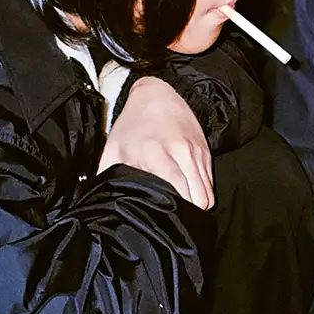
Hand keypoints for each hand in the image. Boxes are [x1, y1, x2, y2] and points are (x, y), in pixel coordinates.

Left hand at [98, 76, 213, 208]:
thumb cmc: (132, 125)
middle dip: (186, 213)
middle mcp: (180, 153)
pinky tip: (188, 191)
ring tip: (181, 206)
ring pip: (207, 194)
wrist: (157, 94)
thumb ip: (108, 177)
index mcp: (154, 154)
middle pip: (197, 199)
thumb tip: (102, 202)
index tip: (163, 219)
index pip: (177, 192)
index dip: (173, 211)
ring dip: (196, 204)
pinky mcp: (205, 152)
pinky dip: (201, 192)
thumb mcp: (113, 149)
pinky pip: (211, 184)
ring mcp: (195, 152)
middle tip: (172, 216)